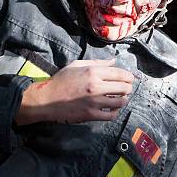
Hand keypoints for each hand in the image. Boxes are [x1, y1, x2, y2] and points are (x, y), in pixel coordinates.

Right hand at [15, 59, 133, 124]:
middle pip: (124, 88)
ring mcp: (94, 102)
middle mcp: (96, 86)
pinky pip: (111, 115)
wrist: (46, 99)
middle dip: (128, 88)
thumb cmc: (61, 80)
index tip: (130, 79)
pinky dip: (115, 112)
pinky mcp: (91, 114)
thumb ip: (97, 62)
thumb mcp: (77, 65)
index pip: (121, 74)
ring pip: (120, 102)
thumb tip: (114, 61)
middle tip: (126, 89)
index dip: (129, 76)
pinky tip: (112, 109)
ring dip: (123, 100)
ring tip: (119, 99)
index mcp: (93, 72)